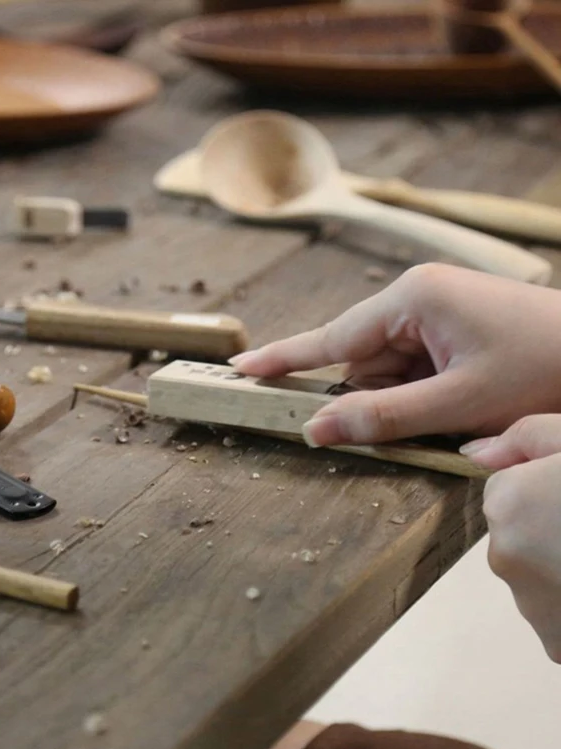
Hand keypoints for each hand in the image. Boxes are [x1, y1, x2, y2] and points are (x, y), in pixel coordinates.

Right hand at [229, 263, 560, 446]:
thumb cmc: (551, 368)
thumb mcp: (460, 401)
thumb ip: (384, 417)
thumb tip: (317, 429)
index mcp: (413, 297)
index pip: (331, 337)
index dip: (283, 358)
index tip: (240, 367)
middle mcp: (418, 298)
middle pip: (360, 360)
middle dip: (366, 399)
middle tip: (383, 428)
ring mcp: (437, 314)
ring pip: (388, 371)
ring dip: (400, 404)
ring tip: (452, 417)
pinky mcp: (454, 332)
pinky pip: (414, 372)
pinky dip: (420, 399)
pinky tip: (450, 412)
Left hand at [466, 415, 560, 661]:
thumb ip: (524, 438)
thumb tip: (473, 453)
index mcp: (507, 503)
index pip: (508, 488)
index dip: (549, 487)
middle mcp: (503, 557)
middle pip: (521, 535)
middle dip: (554, 529)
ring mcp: (532, 607)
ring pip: (541, 576)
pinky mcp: (560, 646)